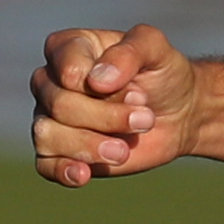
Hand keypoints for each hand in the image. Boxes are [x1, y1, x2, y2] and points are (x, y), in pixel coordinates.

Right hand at [29, 24, 204, 185]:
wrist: (178, 114)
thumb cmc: (162, 74)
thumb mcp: (156, 49)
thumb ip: (130, 52)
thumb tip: (96, 81)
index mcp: (69, 48)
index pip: (67, 68)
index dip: (101, 84)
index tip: (139, 92)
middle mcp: (52, 81)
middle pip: (60, 104)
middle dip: (107, 118)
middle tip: (145, 120)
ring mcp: (52, 117)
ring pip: (47, 134)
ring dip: (90, 145)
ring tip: (123, 150)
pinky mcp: (60, 151)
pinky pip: (44, 164)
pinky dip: (63, 170)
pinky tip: (84, 174)